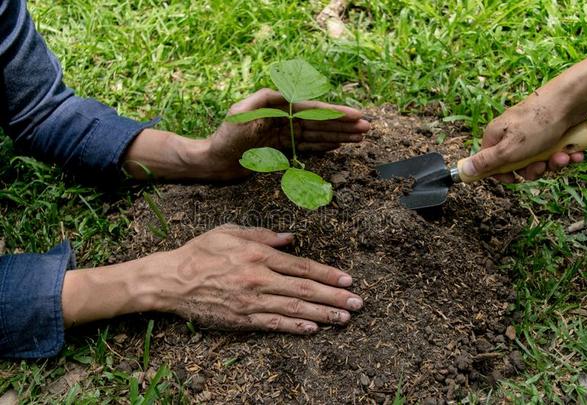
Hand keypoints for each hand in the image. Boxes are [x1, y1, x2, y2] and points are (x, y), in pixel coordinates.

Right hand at [155, 225, 362, 333]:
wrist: (171, 281)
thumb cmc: (200, 252)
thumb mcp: (229, 232)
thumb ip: (262, 234)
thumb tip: (290, 238)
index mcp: (258, 255)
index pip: (301, 266)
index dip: (327, 274)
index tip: (347, 279)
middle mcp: (258, 279)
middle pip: (304, 290)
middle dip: (334, 297)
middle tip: (357, 303)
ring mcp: (251, 301)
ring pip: (294, 309)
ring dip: (322, 314)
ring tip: (344, 318)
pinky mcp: (242, 319)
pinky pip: (273, 324)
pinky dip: (294, 327)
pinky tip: (313, 329)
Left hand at [202, 88, 370, 179]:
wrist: (214, 162)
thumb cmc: (224, 138)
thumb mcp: (239, 114)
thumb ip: (262, 100)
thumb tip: (288, 91)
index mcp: (277, 107)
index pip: (312, 110)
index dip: (335, 113)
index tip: (355, 116)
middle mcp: (283, 118)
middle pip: (319, 121)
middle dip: (343, 125)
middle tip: (367, 128)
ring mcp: (283, 133)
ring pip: (316, 134)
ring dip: (338, 135)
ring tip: (359, 137)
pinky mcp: (280, 148)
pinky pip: (306, 146)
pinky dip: (322, 146)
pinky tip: (338, 145)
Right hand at [461, 96, 585, 182]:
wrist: (572, 100)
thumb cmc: (538, 123)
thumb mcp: (508, 149)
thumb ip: (486, 162)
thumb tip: (464, 170)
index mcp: (496, 136)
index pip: (491, 162)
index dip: (502, 174)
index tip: (514, 179)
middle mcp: (512, 134)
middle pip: (518, 164)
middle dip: (534, 169)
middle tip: (542, 166)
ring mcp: (533, 133)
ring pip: (539, 159)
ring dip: (553, 162)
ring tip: (563, 156)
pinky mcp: (551, 131)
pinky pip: (554, 151)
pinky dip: (565, 154)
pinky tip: (573, 153)